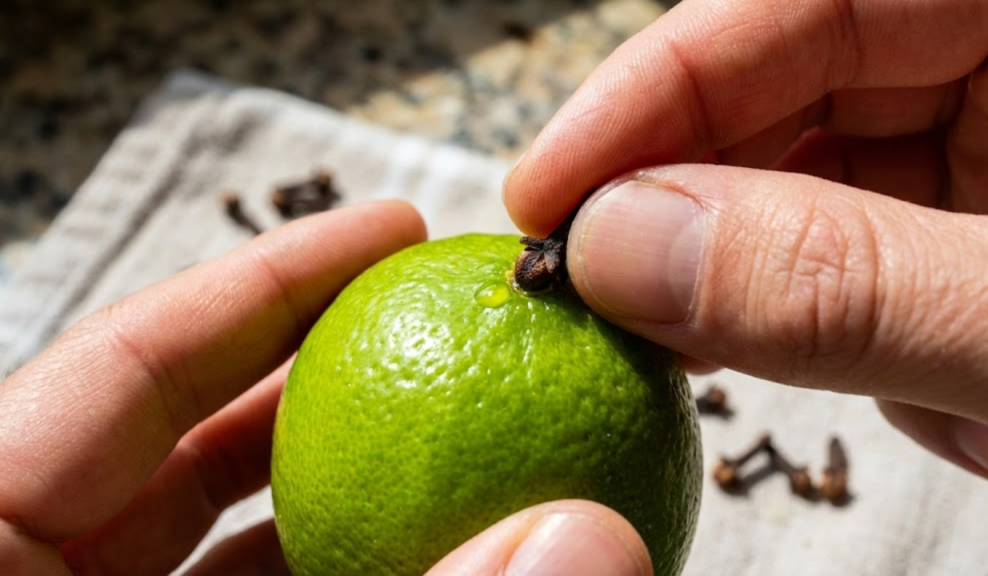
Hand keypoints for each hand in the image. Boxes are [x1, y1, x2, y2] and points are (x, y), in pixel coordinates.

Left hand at [0, 201, 651, 575]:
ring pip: (233, 534)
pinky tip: (448, 545)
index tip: (387, 227)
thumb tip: (587, 545)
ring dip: (362, 477)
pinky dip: (352, 567)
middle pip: (184, 437)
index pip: (122, 365)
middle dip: (327, 362)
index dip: (263, 281)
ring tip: (478, 420)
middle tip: (449, 311)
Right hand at [504, 0, 987, 484]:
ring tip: (812, 383)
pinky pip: (877, 274)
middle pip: (790, 97)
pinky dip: (871, 351)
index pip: (804, 3)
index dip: (651, 88)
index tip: (542, 194)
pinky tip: (942, 412)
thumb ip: (846, 284)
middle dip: (699, 213)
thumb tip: (621, 248)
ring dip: (795, 309)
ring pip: (820, 198)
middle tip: (604, 299)